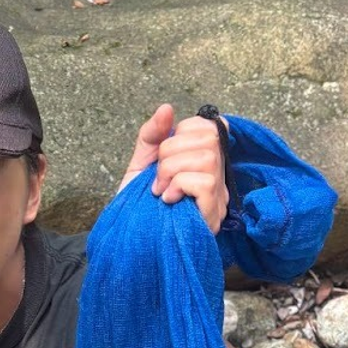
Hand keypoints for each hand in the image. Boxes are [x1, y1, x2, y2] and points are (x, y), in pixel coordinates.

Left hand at [119, 102, 228, 233]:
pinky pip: (205, 182)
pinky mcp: (214, 213)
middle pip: (208, 138)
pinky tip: (168, 200)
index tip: (163, 156)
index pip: (210, 126)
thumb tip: (167, 108)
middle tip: (158, 177)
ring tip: (161, 191)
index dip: (183, 133)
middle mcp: (218, 176)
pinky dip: (180, 185)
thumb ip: (153, 134)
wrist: (128, 239)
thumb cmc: (139, 204)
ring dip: (172, 171)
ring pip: (207, 158)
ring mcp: (219, 196)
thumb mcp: (142, 162)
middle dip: (171, 152)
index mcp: (204, 161)